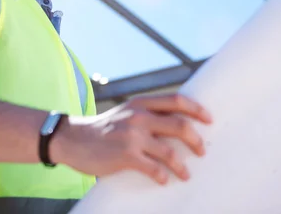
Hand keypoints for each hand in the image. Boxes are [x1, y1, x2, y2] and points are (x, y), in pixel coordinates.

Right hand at [49, 94, 211, 184]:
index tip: (209, 119)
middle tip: (202, 150)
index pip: (176, 100)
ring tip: (186, 174)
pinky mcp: (125, 156)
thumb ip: (146, 114)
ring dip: (182, 165)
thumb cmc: (102, 128)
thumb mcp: (125, 112)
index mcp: (141, 103)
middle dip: (195, 140)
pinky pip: (153, 168)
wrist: (72, 139)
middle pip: (179, 125)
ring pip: (169, 151)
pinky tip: (164, 180)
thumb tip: (175, 124)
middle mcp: (139, 117)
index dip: (196, 109)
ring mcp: (132, 136)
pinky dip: (162, 175)